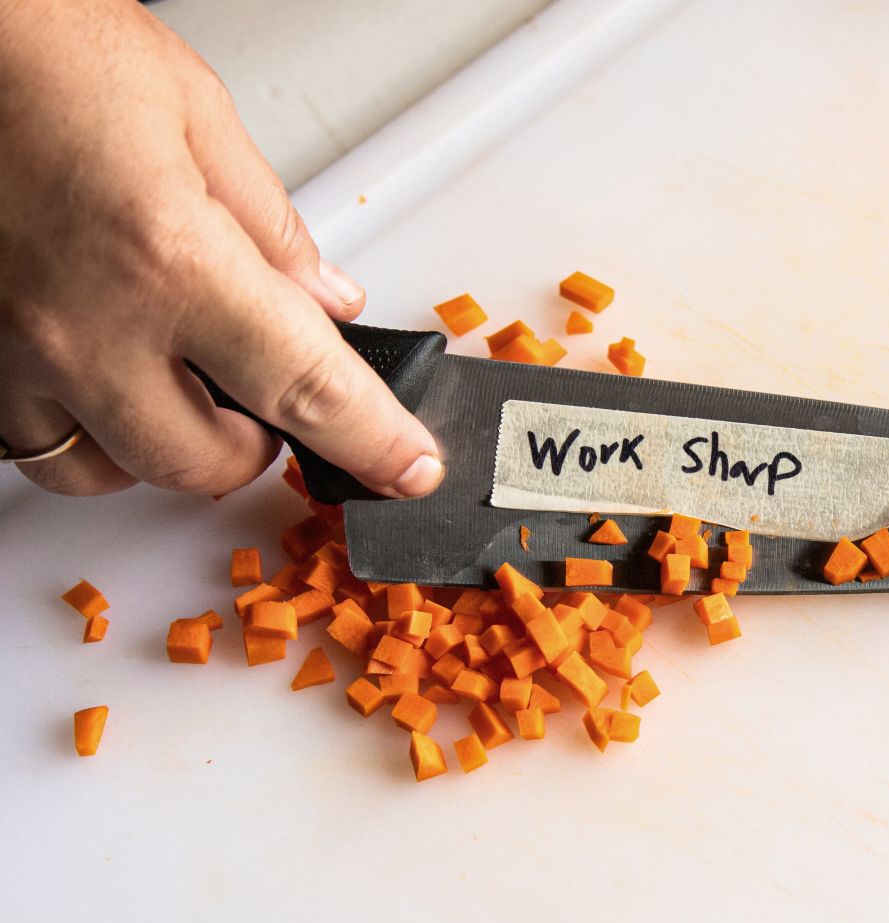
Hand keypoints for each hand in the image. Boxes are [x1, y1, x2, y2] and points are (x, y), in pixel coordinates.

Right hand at [0, 0, 443, 497]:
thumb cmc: (40, 46)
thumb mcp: (196, 113)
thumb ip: (272, 226)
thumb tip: (325, 301)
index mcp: (170, 259)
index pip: (307, 388)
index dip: (372, 441)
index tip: (408, 468)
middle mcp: (85, 323)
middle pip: (204, 461)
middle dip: (258, 444)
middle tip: (276, 397)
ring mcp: (14, 348)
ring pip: (106, 469)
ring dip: (165, 446)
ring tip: (186, 386)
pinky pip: (30, 440)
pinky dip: (82, 427)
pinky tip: (105, 377)